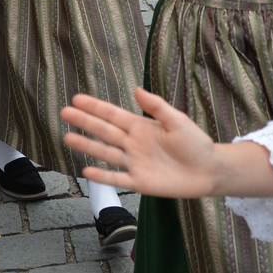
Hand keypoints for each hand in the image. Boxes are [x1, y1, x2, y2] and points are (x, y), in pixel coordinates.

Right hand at [61, 89, 221, 196]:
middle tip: (64, 113)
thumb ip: (157, 107)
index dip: (95, 107)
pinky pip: (118, 180)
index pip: (113, 115)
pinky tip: (87, 171)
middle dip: (84, 122)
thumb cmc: (195, 143)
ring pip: (106, 153)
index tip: (77, 99)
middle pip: (104, 131)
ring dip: (87, 146)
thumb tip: (137, 90)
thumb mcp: (177, 121)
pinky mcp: (140, 182)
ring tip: (67, 138)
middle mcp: (133, 144)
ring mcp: (135, 163)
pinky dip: (103, 177)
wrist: (208, 170)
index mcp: (141, 127)